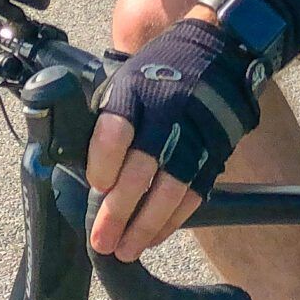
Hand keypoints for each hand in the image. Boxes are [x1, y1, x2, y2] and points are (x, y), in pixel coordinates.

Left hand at [88, 15, 265, 260]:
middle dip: (119, 210)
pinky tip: (154, 236)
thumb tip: (79, 171)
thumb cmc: (158, 72)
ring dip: (146, 225)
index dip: (103, 163)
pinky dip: (173, 220)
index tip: (95, 186)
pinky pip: (194, 194)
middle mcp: (166, 111)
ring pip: (171, 188)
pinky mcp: (216, 151)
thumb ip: (104, 121)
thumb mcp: (123, 81)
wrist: (219, 50)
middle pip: (142, 168)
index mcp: (134, 89)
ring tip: (126, 249)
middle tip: (101, 240)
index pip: (115, 129)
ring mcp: (195, 133)